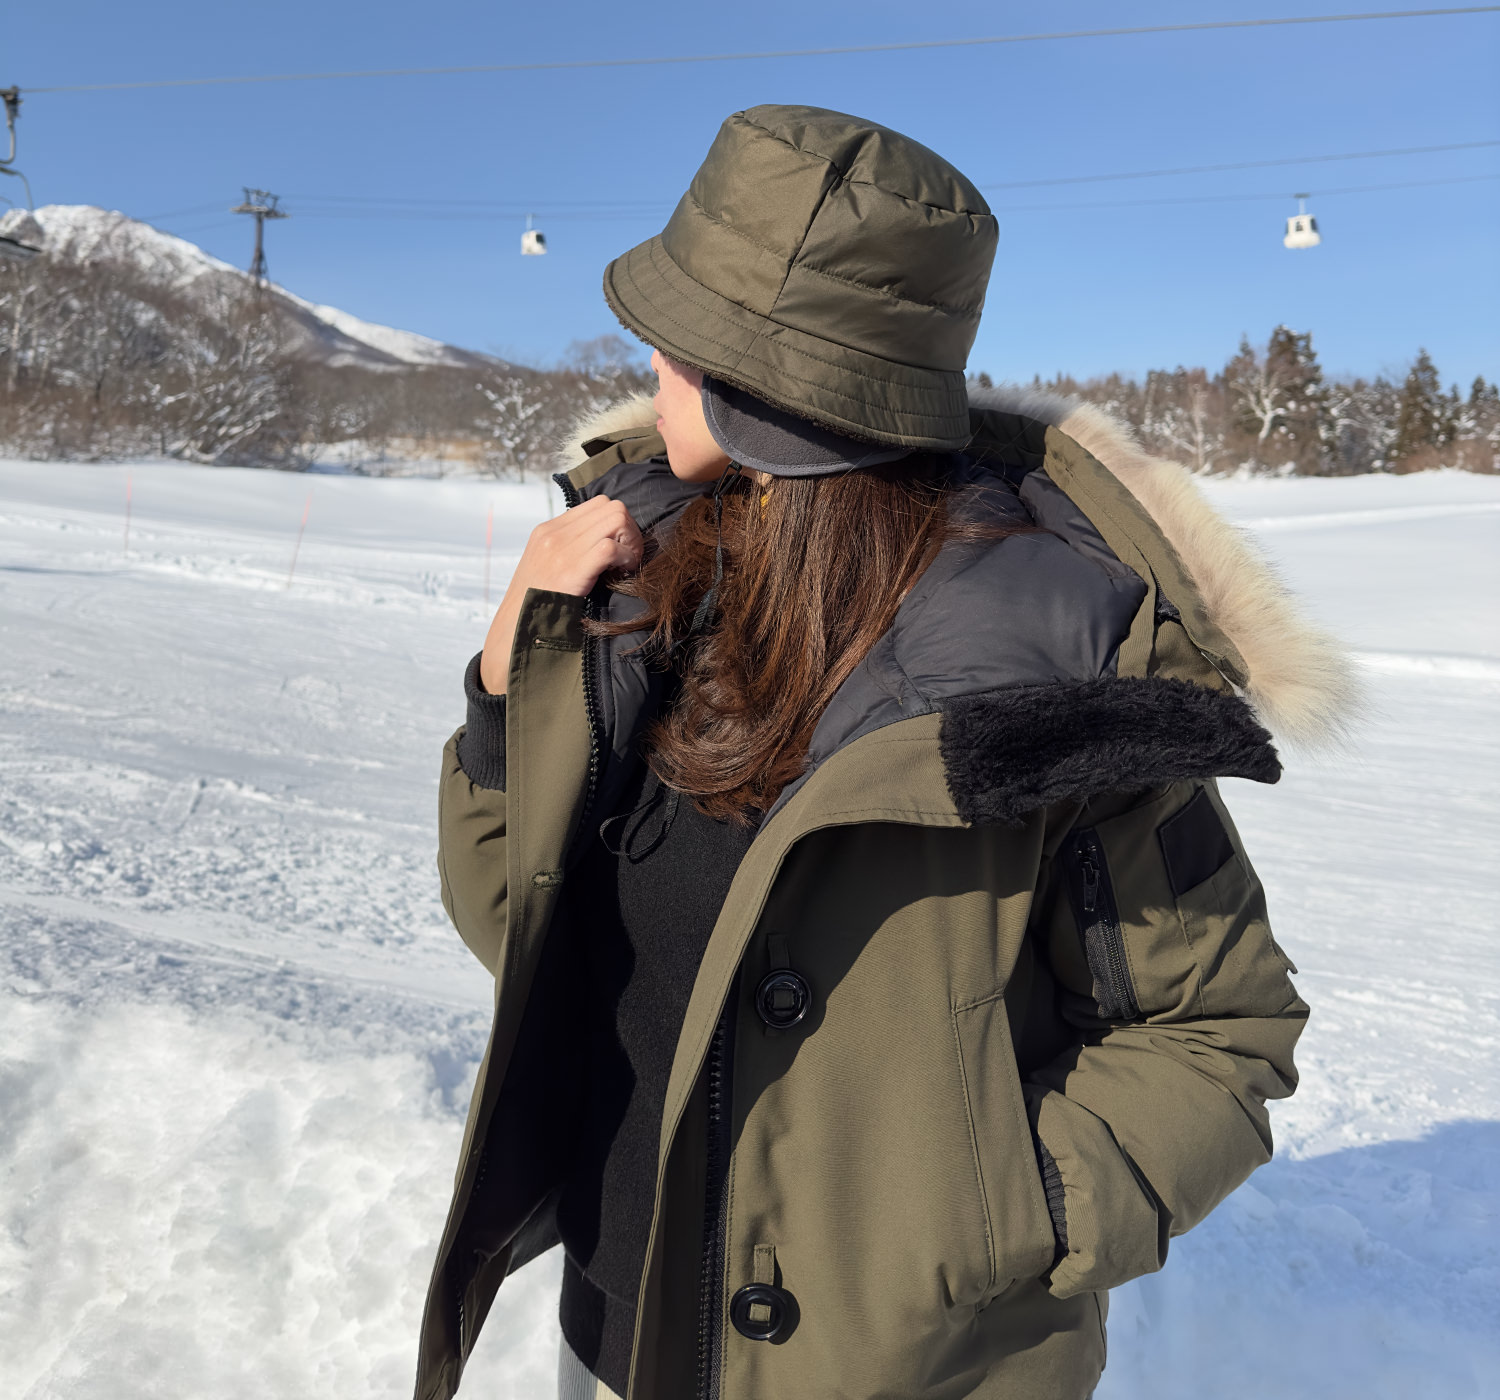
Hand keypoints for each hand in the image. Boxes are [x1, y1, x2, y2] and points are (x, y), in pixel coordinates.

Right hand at [479, 495, 643, 694]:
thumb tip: (603, 546)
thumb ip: (569, 552)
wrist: (512, 635)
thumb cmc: (534, 609)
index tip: (621, 552)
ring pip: (616, 519)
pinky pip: (611, 547)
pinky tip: (621, 575)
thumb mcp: (545, 570)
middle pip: (612, 507)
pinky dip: (626, 558)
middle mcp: (554, 533)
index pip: (599, 504)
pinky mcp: (570, 570)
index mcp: (548, 531)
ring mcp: (561, 549)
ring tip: (625, 568)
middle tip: (628, 560)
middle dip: (629, 531)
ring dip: (630, 543)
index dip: (619, 525)